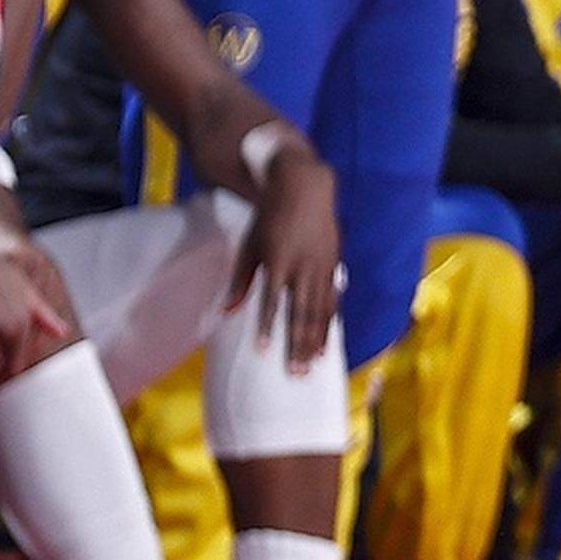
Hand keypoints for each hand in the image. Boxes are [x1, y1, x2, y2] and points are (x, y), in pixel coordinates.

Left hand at [229, 141, 342, 370]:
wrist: (304, 187)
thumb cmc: (269, 217)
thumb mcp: (250, 244)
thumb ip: (241, 280)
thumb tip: (227, 311)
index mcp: (279, 260)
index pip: (273, 301)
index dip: (268, 327)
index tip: (264, 351)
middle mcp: (303, 266)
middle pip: (301, 313)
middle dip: (298, 345)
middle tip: (296, 373)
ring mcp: (322, 266)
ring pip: (320, 310)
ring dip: (316, 339)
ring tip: (312, 365)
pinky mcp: (333, 264)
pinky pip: (332, 299)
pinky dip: (329, 322)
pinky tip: (327, 340)